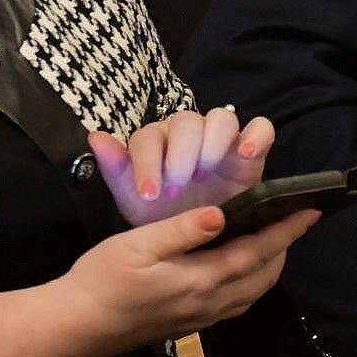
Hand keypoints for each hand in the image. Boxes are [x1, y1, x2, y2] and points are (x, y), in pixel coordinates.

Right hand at [60, 203, 320, 351]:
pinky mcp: (190, 324)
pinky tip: (240, 268)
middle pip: (262, 276)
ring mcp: (200, 318)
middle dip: (283, 248)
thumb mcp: (137, 245)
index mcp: (200, 280)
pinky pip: (235, 303)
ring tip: (274, 240)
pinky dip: (251, 282)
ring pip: (251, 293)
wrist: (79, 326)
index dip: (285, 232)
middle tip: (294, 220)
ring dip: (269, 266)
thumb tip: (221, 215)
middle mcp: (209, 304)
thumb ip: (181, 231)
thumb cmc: (103, 280)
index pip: (256, 253)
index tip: (309, 212)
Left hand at [90, 106, 274, 227]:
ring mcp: (222, 139)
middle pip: (186, 123)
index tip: (150, 195)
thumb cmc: (162, 215)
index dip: (148, 163)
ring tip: (207, 173)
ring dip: (213, 143)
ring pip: (222, 118)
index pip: (149, 138)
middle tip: (177, 189)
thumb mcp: (135, 200)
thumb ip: (116, 169)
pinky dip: (256, 135)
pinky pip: (261, 128)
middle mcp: (189, 133)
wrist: (197, 237)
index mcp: (157, 141)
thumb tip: (95, 137)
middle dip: (180, 155)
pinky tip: (247, 155)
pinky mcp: (251, 150)